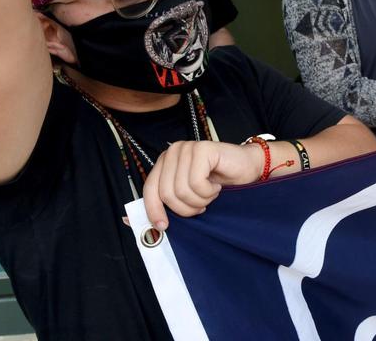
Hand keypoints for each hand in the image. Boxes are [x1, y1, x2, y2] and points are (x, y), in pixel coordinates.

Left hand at [142, 140, 259, 229]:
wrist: (248, 170)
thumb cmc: (218, 186)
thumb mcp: (186, 199)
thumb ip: (161, 206)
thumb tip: (126, 220)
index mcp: (163, 163)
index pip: (149, 190)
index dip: (154, 211)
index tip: (164, 226)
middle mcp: (172, 152)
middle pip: (166, 193)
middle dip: (185, 208)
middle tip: (201, 206)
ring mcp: (187, 148)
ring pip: (181, 190)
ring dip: (200, 200)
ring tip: (210, 194)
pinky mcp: (202, 149)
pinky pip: (196, 182)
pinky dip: (208, 191)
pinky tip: (216, 185)